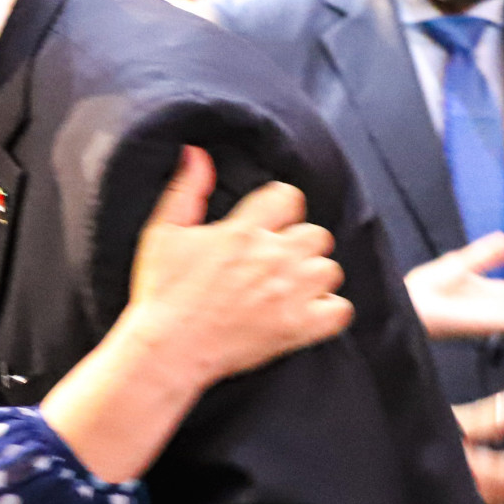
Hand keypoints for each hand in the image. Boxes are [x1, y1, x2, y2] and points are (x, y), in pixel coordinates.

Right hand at [128, 146, 352, 385]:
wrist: (168, 350)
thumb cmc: (162, 293)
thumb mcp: (163, 232)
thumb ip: (186, 189)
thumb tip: (197, 153)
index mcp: (242, 232)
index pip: (289, 197)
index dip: (281, 208)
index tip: (269, 223)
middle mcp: (272, 258)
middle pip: (317, 234)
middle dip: (299, 244)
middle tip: (276, 260)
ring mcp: (289, 295)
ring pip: (330, 269)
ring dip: (314, 276)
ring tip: (289, 287)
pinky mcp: (297, 328)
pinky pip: (340, 310)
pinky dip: (328, 310)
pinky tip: (305, 311)